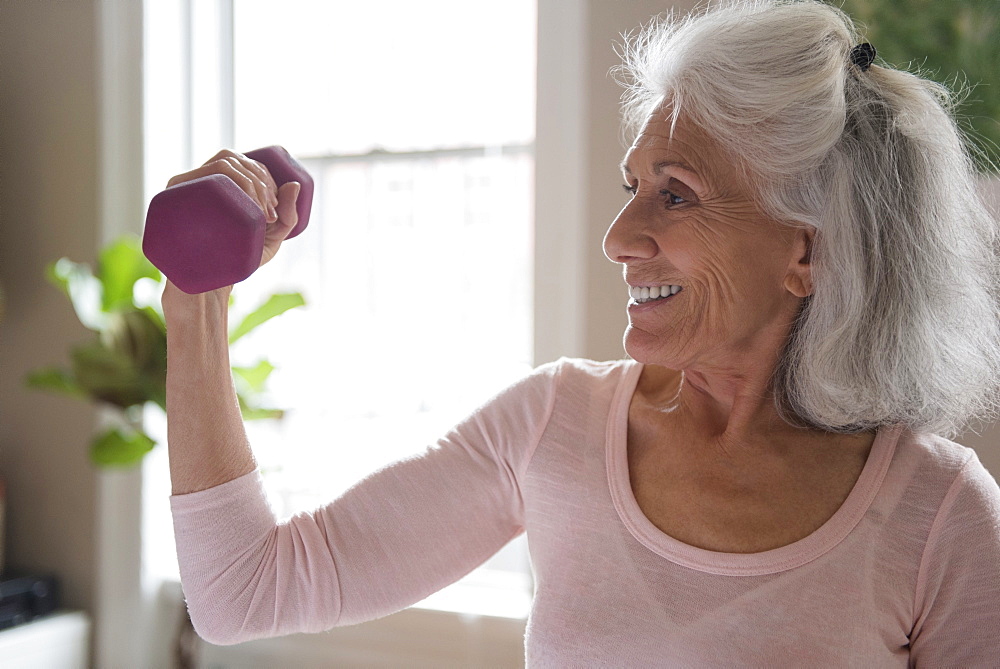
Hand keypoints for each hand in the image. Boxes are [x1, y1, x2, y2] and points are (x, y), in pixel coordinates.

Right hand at [165, 149, 300, 268]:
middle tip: (270, 214)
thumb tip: (296, 184)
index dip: (265, 176)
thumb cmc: (238, 262)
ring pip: (222, 163)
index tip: (275, 208)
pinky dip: (231, 186)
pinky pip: (202, 177)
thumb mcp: (270, 240)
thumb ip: (287, 216)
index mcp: (217, 185)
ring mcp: (184, 188)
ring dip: (250, 183)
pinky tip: (245, 207)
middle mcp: (199, 181)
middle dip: (260, 181)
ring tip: (262, 214)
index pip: (242, 162)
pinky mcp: (172, 198)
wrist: (209, 286)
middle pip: (232, 158)